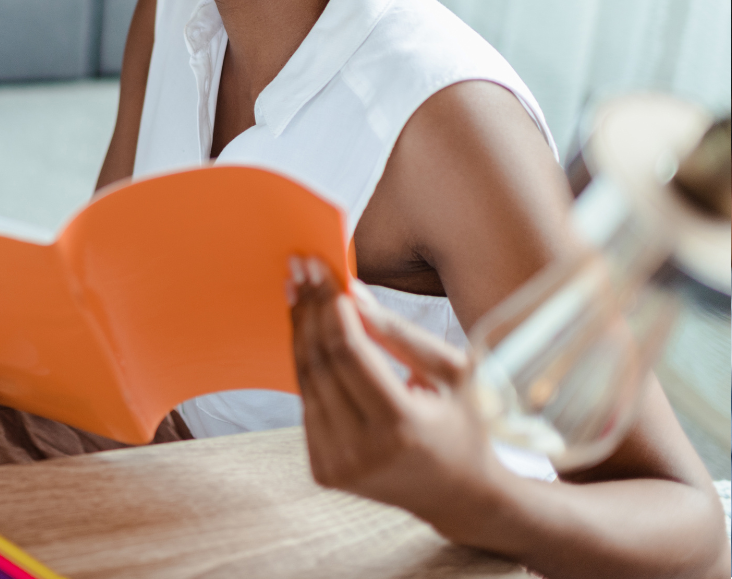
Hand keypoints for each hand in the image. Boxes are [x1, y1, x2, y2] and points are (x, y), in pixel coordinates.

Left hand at [287, 257, 508, 541]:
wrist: (461, 495)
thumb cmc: (466, 423)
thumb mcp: (453, 372)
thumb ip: (401, 333)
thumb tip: (352, 292)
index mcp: (402, 426)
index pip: (351, 353)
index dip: (332, 307)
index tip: (321, 268)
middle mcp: (363, 451)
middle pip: (321, 363)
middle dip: (310, 309)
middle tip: (302, 268)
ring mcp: (339, 465)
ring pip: (306, 381)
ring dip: (300, 332)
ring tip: (299, 291)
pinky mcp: (324, 471)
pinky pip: (307, 404)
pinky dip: (307, 365)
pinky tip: (307, 331)